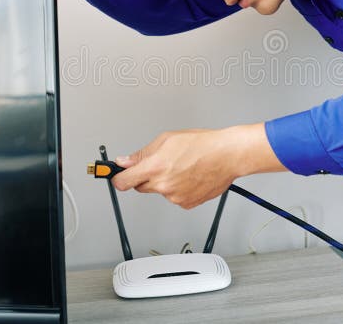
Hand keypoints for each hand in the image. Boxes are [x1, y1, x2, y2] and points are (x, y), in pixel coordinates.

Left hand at [112, 123, 285, 208]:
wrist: (228, 156)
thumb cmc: (203, 144)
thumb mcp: (167, 139)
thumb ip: (143, 153)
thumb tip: (126, 161)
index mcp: (155, 167)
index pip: (123, 181)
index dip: (117, 179)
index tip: (114, 177)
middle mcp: (163, 185)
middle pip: (140, 187)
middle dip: (144, 177)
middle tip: (159, 164)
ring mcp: (175, 197)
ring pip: (160, 191)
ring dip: (165, 182)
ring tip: (183, 167)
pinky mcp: (187, 204)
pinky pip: (175, 197)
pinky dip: (179, 189)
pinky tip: (190, 176)